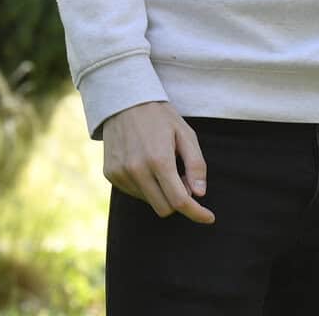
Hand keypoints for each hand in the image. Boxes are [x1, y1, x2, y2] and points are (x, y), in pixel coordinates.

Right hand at [100, 100, 214, 223]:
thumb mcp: (186, 134)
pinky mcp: (110, 174)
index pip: (180, 201)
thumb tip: (199, 194)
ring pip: (149, 201)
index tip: (209, 218)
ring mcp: (120, 174)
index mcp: (159, 160)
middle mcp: (137, 170)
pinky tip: (145, 164)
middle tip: (183, 179)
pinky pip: (133, 193)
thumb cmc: (160, 117)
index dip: (196, 213)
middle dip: (178, 200)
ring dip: (160, 192)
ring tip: (161, 165)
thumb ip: (196, 165)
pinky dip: (145, 186)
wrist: (124, 101)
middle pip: (164, 208)